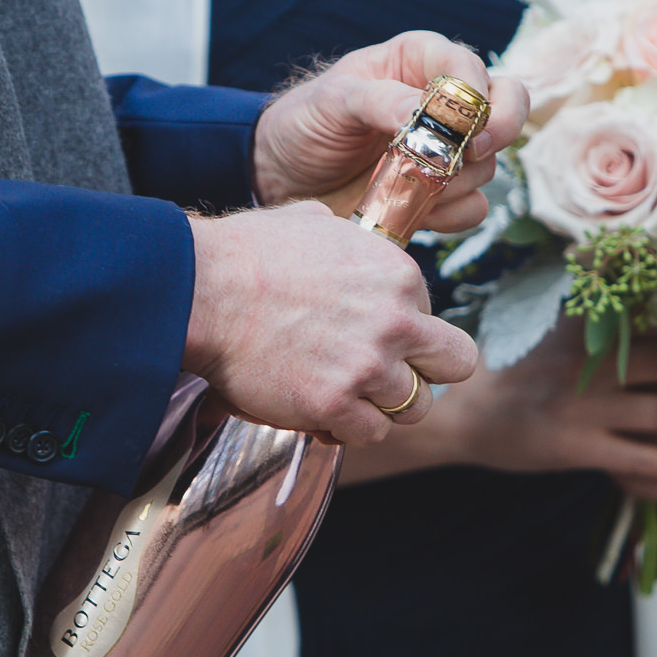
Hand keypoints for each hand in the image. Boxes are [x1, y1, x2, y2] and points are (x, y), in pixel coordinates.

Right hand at [182, 202, 480, 446]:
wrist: (200, 291)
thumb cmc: (247, 254)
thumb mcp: (313, 223)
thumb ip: (349, 240)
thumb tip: (347, 240)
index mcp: (399, 274)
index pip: (435, 317)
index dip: (405, 332)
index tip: (370, 336)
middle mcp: (396, 320)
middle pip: (455, 365)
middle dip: (426, 372)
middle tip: (387, 376)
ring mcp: (368, 366)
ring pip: (415, 407)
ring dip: (382, 405)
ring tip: (345, 394)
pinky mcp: (334, 403)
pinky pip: (370, 433)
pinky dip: (348, 429)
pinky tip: (322, 413)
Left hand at [251, 30, 527, 233]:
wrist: (283, 178)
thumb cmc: (305, 123)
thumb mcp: (332, 101)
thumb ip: (379, 99)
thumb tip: (426, 112)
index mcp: (420, 62)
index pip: (471, 68)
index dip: (476, 95)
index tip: (462, 125)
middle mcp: (444, 102)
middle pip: (507, 107)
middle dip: (497, 133)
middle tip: (469, 154)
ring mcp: (448, 150)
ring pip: (489, 164)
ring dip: (455, 181)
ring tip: (404, 185)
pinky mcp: (443, 194)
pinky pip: (475, 207)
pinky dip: (451, 214)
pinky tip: (415, 212)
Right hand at [358, 319, 656, 499]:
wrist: (465, 414)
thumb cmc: (520, 372)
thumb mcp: (556, 332)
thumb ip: (599, 317)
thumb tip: (649, 288)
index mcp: (584, 332)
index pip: (655, 324)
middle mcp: (587, 366)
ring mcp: (583, 409)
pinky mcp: (575, 448)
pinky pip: (639, 458)